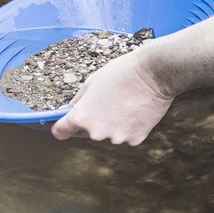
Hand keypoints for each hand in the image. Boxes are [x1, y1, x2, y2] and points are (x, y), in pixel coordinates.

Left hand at [50, 50, 173, 145]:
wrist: (154, 73)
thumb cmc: (121, 73)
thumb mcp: (92, 82)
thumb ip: (77, 101)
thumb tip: (68, 112)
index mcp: (82, 117)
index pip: (61, 132)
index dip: (59, 127)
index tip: (61, 123)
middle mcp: (97, 132)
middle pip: (86, 132)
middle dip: (91, 121)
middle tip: (104, 102)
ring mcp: (117, 137)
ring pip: (108, 134)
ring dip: (111, 124)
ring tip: (123, 103)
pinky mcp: (135, 139)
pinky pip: (126, 135)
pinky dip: (128, 126)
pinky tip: (135, 109)